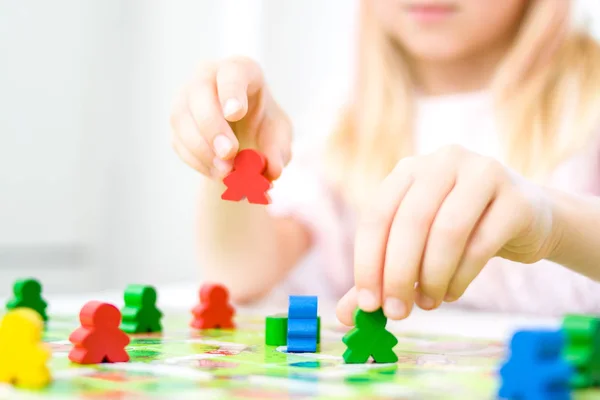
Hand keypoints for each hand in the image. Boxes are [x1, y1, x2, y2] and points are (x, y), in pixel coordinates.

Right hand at [170, 57, 291, 179]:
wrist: (245, 139)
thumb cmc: (264, 127)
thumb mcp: (279, 137)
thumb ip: (278, 151)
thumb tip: (272, 170)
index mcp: (242, 70)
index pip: (232, 71)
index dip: (231, 91)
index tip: (235, 113)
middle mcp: (209, 76)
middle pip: (200, 91)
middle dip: (212, 125)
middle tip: (228, 154)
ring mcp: (187, 97)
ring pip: (182, 117)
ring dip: (202, 147)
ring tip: (225, 171)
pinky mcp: (178, 122)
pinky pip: (178, 140)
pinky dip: (196, 160)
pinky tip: (215, 171)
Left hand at [336, 145, 555, 324]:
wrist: (528, 220)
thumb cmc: (462, 232)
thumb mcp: (417, 246)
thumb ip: (382, 275)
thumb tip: (345, 316)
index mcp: (410, 169)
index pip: (377, 214)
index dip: (368, 261)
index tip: (368, 304)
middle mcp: (443, 161)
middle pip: (410, 222)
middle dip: (399, 274)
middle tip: (397, 312)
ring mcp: (483, 173)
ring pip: (447, 231)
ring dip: (432, 277)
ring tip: (428, 303)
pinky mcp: (516, 199)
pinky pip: (482, 244)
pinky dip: (461, 277)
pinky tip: (452, 292)